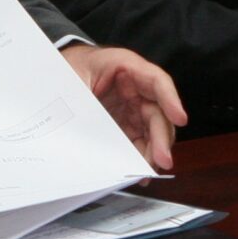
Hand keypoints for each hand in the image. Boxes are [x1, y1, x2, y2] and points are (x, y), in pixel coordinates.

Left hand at [62, 45, 186, 170]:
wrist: (57, 73)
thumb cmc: (68, 68)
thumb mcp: (72, 80)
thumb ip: (84, 102)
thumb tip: (88, 132)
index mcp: (125, 66)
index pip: (156, 81)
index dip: (171, 99)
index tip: (180, 118)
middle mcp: (135, 88)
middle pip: (157, 112)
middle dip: (161, 138)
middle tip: (162, 160)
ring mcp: (132, 107)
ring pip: (153, 131)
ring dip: (153, 152)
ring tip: (146, 172)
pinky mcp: (126, 124)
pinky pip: (140, 141)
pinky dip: (141, 157)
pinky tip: (139, 172)